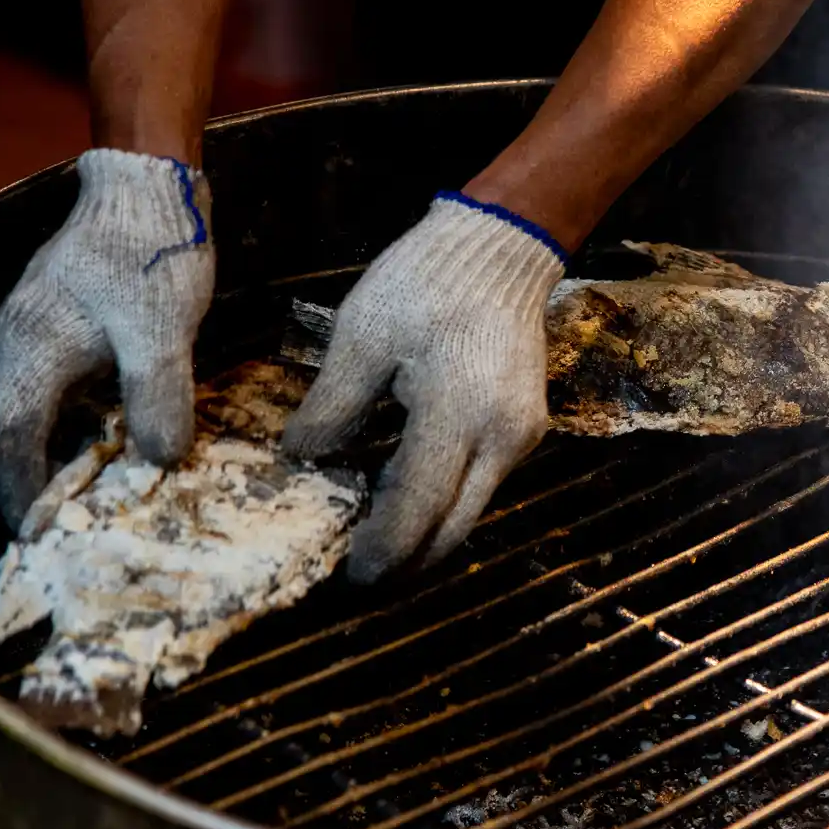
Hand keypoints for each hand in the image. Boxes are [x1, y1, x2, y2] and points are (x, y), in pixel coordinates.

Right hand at [0, 149, 213, 525]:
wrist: (143, 187)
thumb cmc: (154, 253)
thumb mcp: (166, 329)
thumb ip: (157, 394)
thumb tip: (156, 461)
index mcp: (32, 349)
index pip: (4, 438)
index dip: (20, 489)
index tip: (43, 528)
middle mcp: (11, 342)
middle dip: (3, 477)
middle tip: (48, 513)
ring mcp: (21, 329)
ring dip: (20, 451)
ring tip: (68, 485)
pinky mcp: (42, 320)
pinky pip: (20, 386)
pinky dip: (38, 422)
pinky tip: (86, 433)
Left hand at [282, 194, 564, 582]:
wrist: (501, 248)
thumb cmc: (426, 283)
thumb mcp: (362, 337)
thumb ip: (333, 407)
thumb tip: (301, 461)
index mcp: (458, 412)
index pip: (419, 505)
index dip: (383, 547)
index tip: (350, 574)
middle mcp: (502, 436)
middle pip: (455, 526)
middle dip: (410, 561)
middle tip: (362, 579)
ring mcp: (521, 435)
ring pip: (473, 510)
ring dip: (428, 536)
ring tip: (378, 546)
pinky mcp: (527, 428)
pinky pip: (484, 484)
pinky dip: (447, 504)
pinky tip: (409, 501)